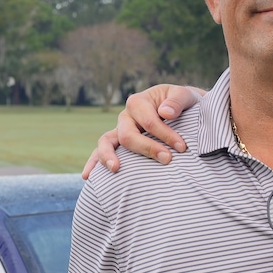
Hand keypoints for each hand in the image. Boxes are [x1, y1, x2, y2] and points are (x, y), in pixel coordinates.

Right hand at [82, 84, 203, 176]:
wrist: (181, 109)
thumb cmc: (182, 103)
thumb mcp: (184, 95)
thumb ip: (177, 101)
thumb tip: (165, 113)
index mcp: (138, 102)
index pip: (149, 121)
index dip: (166, 135)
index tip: (182, 147)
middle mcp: (125, 117)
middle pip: (128, 135)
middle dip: (147, 148)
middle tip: (167, 159)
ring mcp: (120, 130)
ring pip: (106, 142)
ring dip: (108, 156)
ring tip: (115, 169)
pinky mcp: (119, 144)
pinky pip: (102, 152)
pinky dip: (94, 163)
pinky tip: (88, 176)